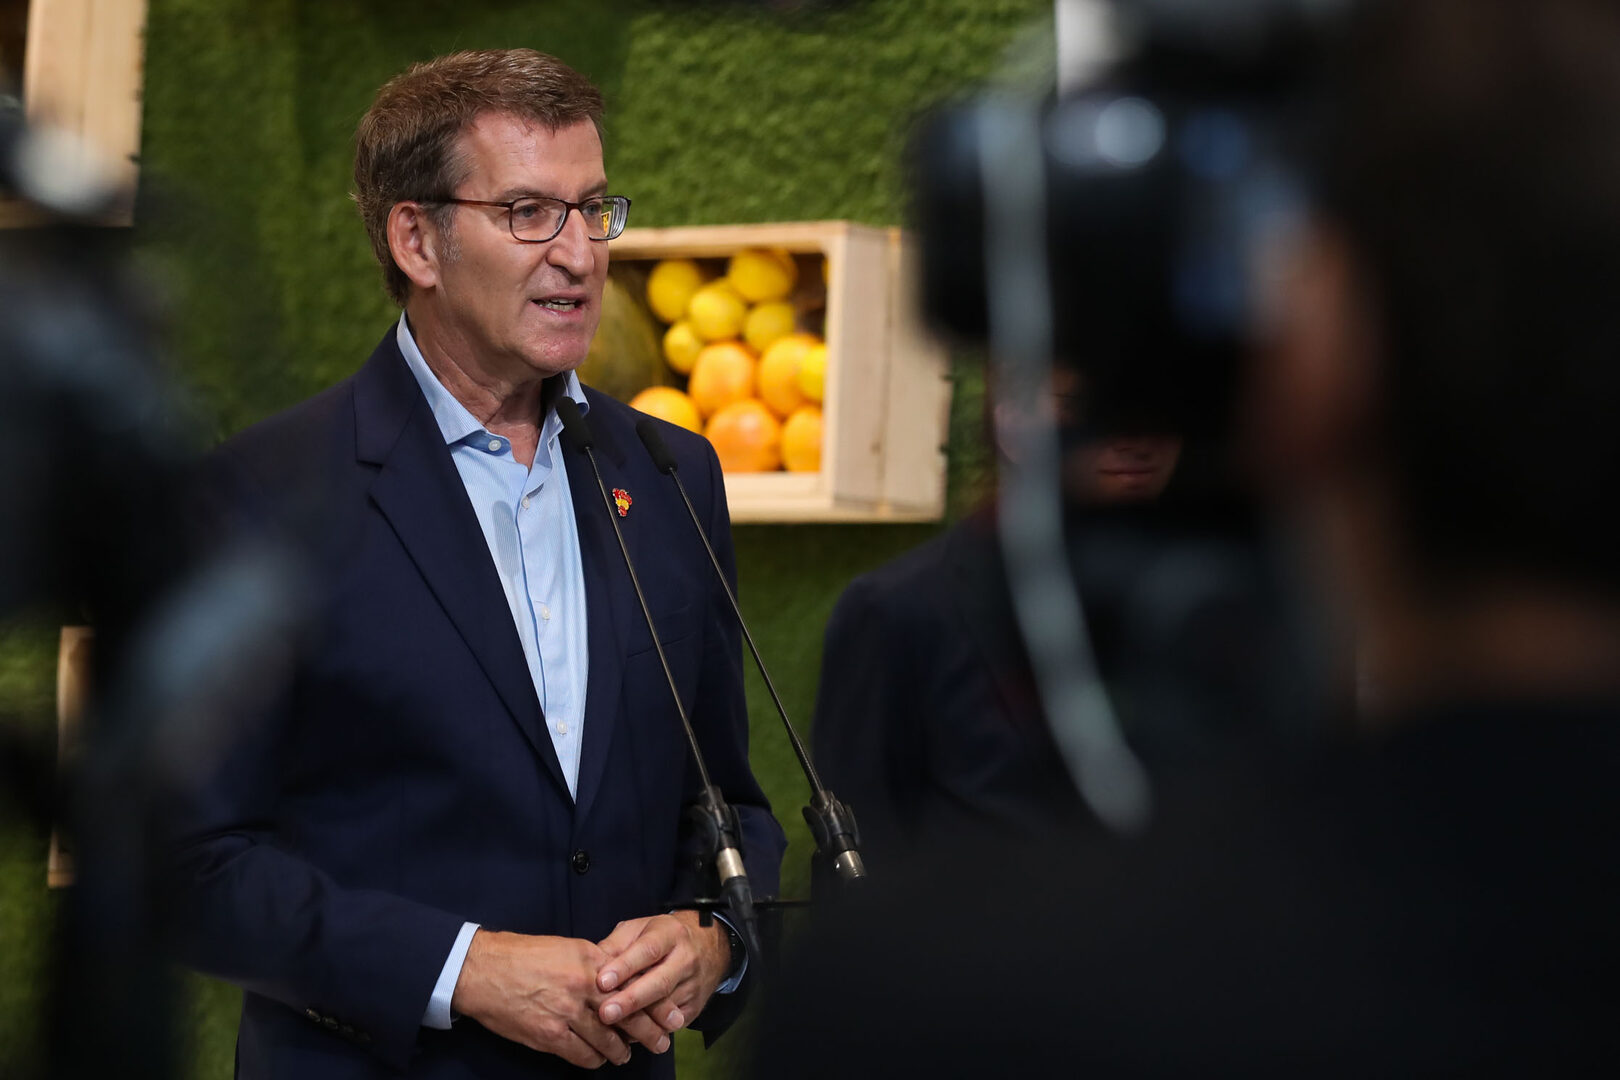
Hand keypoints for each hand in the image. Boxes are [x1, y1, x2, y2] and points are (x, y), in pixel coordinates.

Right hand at [450, 929, 672, 1067]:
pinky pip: (580, 1054)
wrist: (483, 970)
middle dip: (649, 1032)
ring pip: (606, 1041)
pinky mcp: (548, 1035)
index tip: (671, 1014)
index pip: (634, 986)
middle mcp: (583, 988)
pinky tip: (598, 1060)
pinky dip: (593, 1060)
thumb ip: (595, 965)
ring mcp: (566, 1014)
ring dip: (620, 1051)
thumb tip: (619, 981)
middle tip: (662, 1042)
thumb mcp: (567, 948)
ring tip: (627, 1055)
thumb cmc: (523, 955)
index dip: (655, 1003)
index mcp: (591, 962)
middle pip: (627, 1016)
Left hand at [594, 912, 731, 1032]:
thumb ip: (616, 945)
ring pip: (664, 1009)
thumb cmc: (663, 936)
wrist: (709, 946)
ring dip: (637, 1022)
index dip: (625, 967)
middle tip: (605, 1013)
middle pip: (659, 983)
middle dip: (631, 1000)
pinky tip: (626, 1036)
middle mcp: (686, 960)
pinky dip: (647, 1032)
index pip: (648, 951)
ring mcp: (693, 986)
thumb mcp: (641, 928)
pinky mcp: (695, 1008)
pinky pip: (669, 1024)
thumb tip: (592, 966)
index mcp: (670, 934)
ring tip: (610, 1031)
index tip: (602, 981)